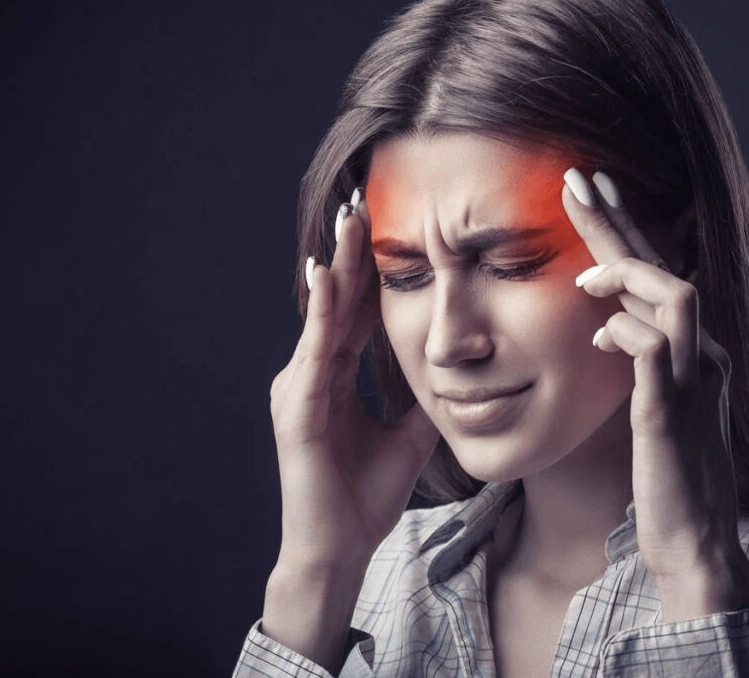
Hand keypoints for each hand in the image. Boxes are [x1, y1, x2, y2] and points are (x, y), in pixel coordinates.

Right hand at [269, 187, 439, 570]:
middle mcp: (314, 374)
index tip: (386, 228)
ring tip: (350, 220)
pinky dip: (322, 311)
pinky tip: (330, 275)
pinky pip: (314, 350)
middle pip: (338, 302)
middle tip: (364, 201)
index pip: (355, 312)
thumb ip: (419, 401)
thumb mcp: (407, 437)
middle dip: (353, 253)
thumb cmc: (364, 496)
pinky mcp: (297, 408)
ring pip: (324, 314)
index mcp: (337, 378)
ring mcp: (301, 388)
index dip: (370, 271)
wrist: (338, 547)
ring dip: (338, 265)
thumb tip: (450, 374)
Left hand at [561, 169, 748, 620]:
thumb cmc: (663, 473)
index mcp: (690, 351)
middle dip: (619, 223)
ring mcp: (692, 382)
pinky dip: (624, 333)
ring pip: (676, 297)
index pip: (658, 276)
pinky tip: (598, 335)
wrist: (691, 537)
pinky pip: (654, 353)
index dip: (625, 231)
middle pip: (665, 270)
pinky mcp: (671, 414)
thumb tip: (603, 323)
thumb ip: (632, 359)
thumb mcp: (647, 403)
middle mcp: (701, 355)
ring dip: (627, 275)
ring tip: (584, 274)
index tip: (590, 191)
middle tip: (577, 180)